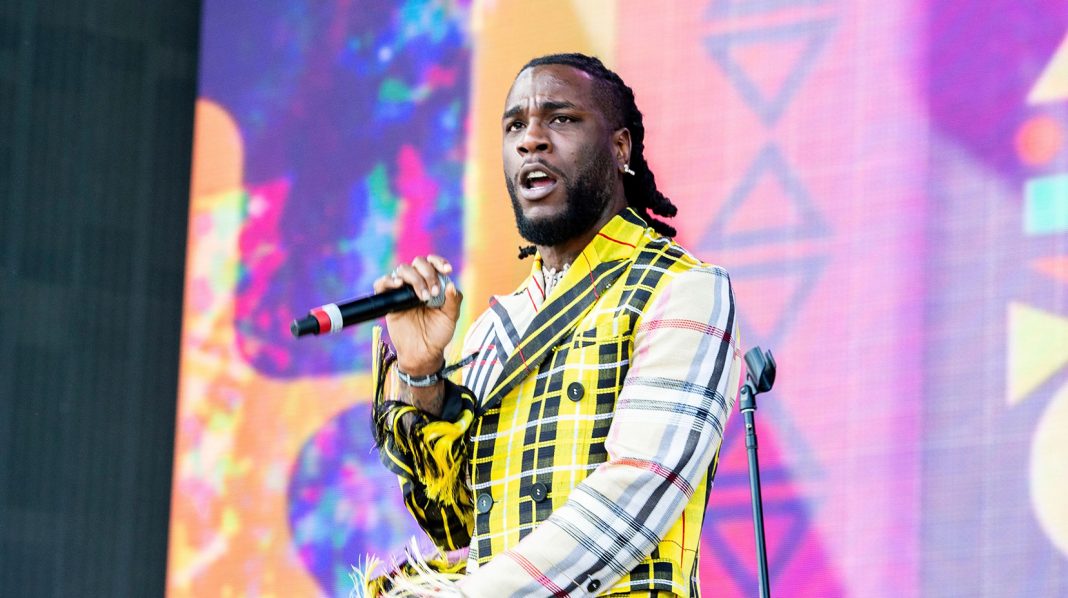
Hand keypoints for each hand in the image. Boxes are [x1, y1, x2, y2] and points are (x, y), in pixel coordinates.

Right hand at [373, 255, 461, 374]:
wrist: (423, 352)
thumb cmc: (438, 334)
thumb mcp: (450, 317)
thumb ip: (453, 301)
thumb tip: (451, 284)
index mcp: (433, 283)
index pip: (433, 263)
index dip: (439, 262)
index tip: (447, 270)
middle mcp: (417, 283)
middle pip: (418, 263)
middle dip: (428, 274)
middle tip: (433, 293)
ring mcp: (402, 291)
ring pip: (402, 270)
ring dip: (414, 279)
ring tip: (422, 297)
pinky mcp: (389, 301)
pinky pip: (381, 284)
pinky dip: (388, 281)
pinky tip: (399, 285)